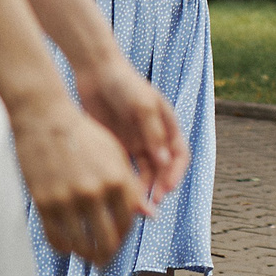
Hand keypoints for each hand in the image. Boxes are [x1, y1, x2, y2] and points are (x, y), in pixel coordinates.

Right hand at [7, 93, 159, 261]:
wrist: (45, 119)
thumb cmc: (83, 135)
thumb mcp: (115, 155)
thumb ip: (130, 186)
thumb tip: (146, 216)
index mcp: (117, 179)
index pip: (128, 222)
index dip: (125, 235)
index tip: (120, 238)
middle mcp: (95, 192)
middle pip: (108, 240)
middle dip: (108, 254)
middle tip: (104, 259)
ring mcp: (68, 200)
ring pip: (82, 245)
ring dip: (86, 256)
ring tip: (87, 256)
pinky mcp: (45, 203)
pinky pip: (56, 238)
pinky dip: (63, 247)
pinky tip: (66, 246)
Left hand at [73, 53, 187, 197]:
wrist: (95, 71)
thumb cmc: (123, 83)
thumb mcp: (142, 105)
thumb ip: (154, 133)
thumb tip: (164, 162)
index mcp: (167, 125)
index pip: (180, 155)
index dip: (177, 173)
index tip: (168, 188)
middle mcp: (154, 136)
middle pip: (163, 169)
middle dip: (160, 187)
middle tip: (151, 203)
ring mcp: (135, 142)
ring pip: (144, 173)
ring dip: (143, 189)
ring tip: (135, 204)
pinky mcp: (116, 146)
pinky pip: (124, 168)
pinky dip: (125, 182)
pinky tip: (118, 193)